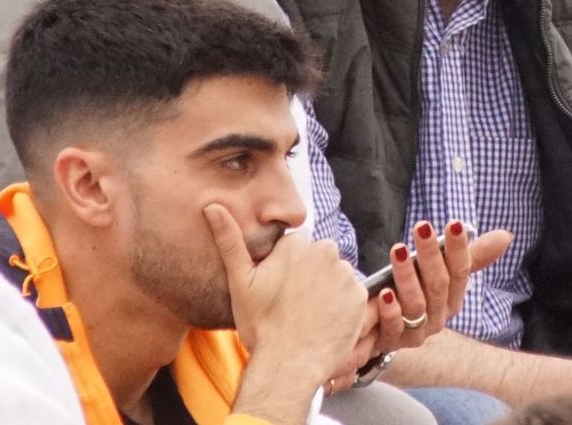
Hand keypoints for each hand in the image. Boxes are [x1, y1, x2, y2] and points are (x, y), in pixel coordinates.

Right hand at [207, 204, 366, 420]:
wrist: (289, 365)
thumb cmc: (261, 326)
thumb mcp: (240, 282)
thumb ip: (229, 240)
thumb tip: (212, 205)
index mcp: (296, 245)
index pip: (295, 249)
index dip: (286, 270)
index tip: (278, 291)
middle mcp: (325, 252)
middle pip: (318, 259)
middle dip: (309, 276)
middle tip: (293, 305)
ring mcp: (345, 274)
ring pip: (335, 276)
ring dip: (326, 290)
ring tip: (309, 316)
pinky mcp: (359, 296)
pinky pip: (351, 295)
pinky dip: (341, 306)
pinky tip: (325, 322)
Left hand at [321, 219, 511, 394]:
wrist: (382, 330)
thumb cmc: (414, 291)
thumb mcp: (439, 271)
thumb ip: (470, 256)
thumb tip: (506, 236)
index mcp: (453, 299)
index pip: (461, 272)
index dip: (459, 249)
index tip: (454, 225)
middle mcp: (438, 318)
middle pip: (438, 286)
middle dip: (431, 255)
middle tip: (422, 227)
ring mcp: (416, 332)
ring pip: (416, 305)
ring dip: (407, 276)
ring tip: (398, 250)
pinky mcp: (392, 342)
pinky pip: (394, 328)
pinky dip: (391, 311)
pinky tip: (385, 293)